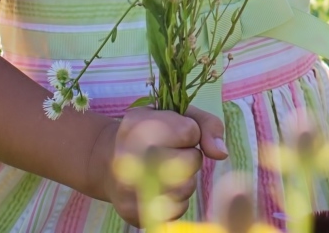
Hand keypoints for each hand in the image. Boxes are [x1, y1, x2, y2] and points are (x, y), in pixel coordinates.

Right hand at [90, 105, 228, 224]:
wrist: (106, 161)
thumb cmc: (151, 133)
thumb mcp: (176, 115)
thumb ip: (206, 125)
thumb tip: (221, 153)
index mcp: (139, 125)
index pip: (190, 132)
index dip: (190, 132)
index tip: (174, 132)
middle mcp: (129, 158)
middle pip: (190, 162)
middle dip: (190, 157)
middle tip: (172, 153)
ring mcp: (128, 189)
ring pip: (186, 188)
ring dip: (185, 179)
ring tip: (166, 170)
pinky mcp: (133, 213)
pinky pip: (176, 210)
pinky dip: (176, 199)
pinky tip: (160, 187)